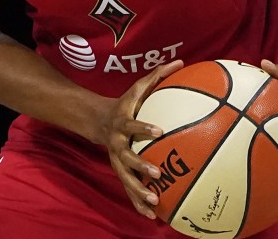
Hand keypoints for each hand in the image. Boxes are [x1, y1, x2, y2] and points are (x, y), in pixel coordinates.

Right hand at [94, 59, 184, 219]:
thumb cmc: (125, 103)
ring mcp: (116, 159)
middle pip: (125, 157)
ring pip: (125, 178)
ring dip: (137, 191)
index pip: (132, 124)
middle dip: (139, 166)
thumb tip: (180, 61)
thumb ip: (157, 76)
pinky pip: (128, 189)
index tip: (158, 130)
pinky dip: (138, 202)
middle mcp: (117, 143)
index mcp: (122, 122)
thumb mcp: (137, 88)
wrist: (97, 120)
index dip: (143, 127)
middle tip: (155, 174)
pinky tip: (152, 216)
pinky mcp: (119, 170)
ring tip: (154, 202)